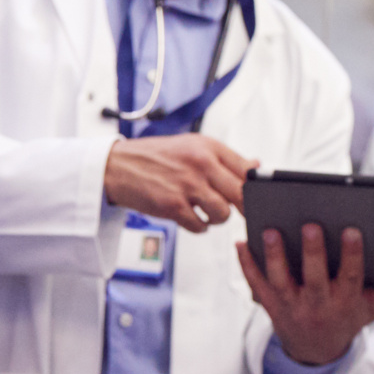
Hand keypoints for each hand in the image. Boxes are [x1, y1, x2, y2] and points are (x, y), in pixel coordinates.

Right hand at [104, 134, 255, 229]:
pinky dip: (199, 227)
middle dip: (241, 207)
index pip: (247, 170)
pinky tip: (192, 217)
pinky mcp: (172, 206)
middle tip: (235, 209)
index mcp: (208, 147)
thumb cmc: (155, 157)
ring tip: (207, 212)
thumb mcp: (192, 146)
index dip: (254, 187)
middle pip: (240, 194)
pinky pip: (200, 226)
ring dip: (218, 219)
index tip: (253, 195)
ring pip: (223, 214)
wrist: (117, 165)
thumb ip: (224, 158)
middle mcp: (200, 164)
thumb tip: (255, 165)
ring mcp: (187, 185)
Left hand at [237, 223, 373, 367]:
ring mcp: (291, 304)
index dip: (351, 254)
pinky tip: (241, 242)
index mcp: (345, 300)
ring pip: (280, 279)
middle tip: (310, 225)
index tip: (352, 230)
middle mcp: (317, 303)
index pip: (350, 276)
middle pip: (314, 277)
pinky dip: (247, 264)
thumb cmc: (347, 318)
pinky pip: (256, 283)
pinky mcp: (270, 303)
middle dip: (312, 253)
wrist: (313, 351)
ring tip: (271, 231)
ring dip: (274, 256)